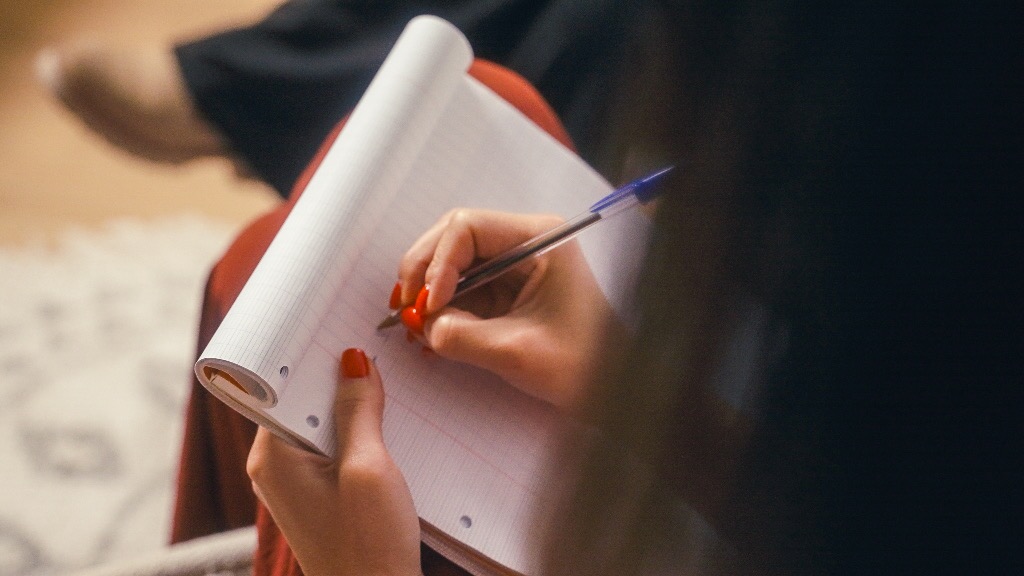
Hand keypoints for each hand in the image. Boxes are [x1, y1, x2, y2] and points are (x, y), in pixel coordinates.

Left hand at [247, 349, 421, 575]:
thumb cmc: (368, 546)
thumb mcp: (369, 468)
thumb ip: (358, 411)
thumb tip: (353, 360)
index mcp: (272, 455)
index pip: (281, 383)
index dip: (310, 352)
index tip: (337, 322)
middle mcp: (276, 465)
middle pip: (303, 399)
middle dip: (337, 373)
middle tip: (370, 338)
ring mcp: (298, 481)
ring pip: (323, 421)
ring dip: (352, 401)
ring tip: (383, 372)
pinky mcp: (322, 493)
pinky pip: (335, 445)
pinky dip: (358, 428)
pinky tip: (385, 416)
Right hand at [393, 209, 618, 407]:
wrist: (610, 387)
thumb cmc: (583, 365)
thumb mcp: (517, 353)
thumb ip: (462, 336)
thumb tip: (424, 326)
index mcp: (539, 238)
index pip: (468, 227)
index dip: (438, 263)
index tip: (429, 304)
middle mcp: (525, 241)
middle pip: (453, 238)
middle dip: (424, 272)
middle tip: (406, 308)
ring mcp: (514, 264)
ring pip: (453, 262)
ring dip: (429, 291)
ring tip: (415, 324)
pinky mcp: (506, 288)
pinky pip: (462, 287)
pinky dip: (441, 306)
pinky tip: (430, 329)